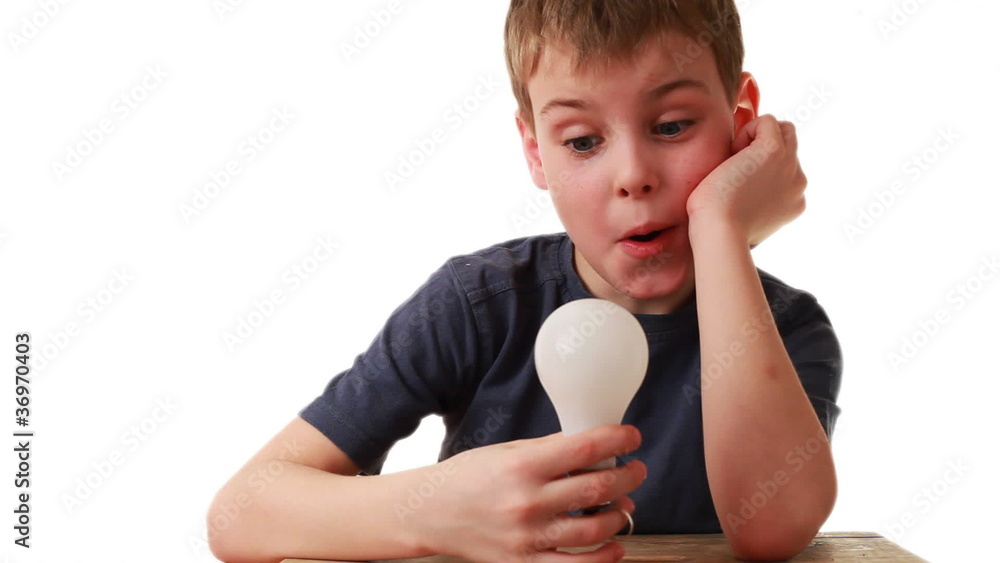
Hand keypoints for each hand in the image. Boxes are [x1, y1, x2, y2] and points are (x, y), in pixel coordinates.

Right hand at [415, 424, 645, 561]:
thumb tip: (592, 443)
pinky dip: (604, 557)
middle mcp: (527, 502)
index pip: (585, 448)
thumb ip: (549, 449)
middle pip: (597, 489)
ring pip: (593, 529)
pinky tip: (615, 545)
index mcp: (522, 466)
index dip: (618, 439)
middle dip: (627, 476)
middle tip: (636, 470)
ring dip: (619, 515)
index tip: (632, 436)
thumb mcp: (506, 451)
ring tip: (624, 505)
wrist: (430, 514)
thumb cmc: (467, 477)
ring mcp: (527, 537)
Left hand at [685, 115, 806, 248]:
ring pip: (783, 130)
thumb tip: (743, 184)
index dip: (759, 168)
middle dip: (761, 149)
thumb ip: (753, 201)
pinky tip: (732, 156)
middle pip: (788, 146)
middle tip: (735, 171)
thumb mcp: (743, 216)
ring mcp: (790, 165)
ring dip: (756, 139)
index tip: (738, 187)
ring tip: (734, 162)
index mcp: (793, 202)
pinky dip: (746, 131)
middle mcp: (798, 184)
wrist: (718, 232)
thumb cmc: (718, 228)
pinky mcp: (775, 150)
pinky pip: (767, 121)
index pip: (785, 169)